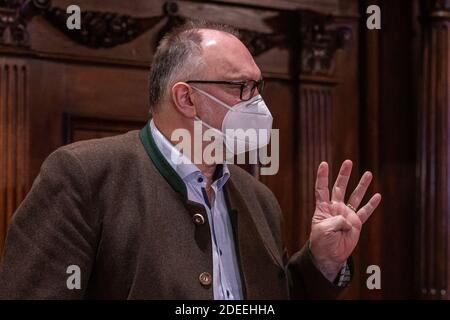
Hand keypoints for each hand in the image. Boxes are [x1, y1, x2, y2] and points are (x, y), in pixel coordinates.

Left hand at [309, 160, 381, 281]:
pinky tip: (377, 196)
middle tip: (348, 162)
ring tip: (368, 173)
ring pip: (355, 196)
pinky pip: (364, 212)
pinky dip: (371, 205)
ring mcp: (346, 215)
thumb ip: (337, 221)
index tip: (324, 164)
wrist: (329, 256)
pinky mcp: (355, 224)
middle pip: (339, 187)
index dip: (322, 176)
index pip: (322, 188)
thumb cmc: (321, 242)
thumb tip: (349, 220)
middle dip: (344, 175)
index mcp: (323, 208)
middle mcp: (335, 208)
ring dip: (361, 185)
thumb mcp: (324, 229)